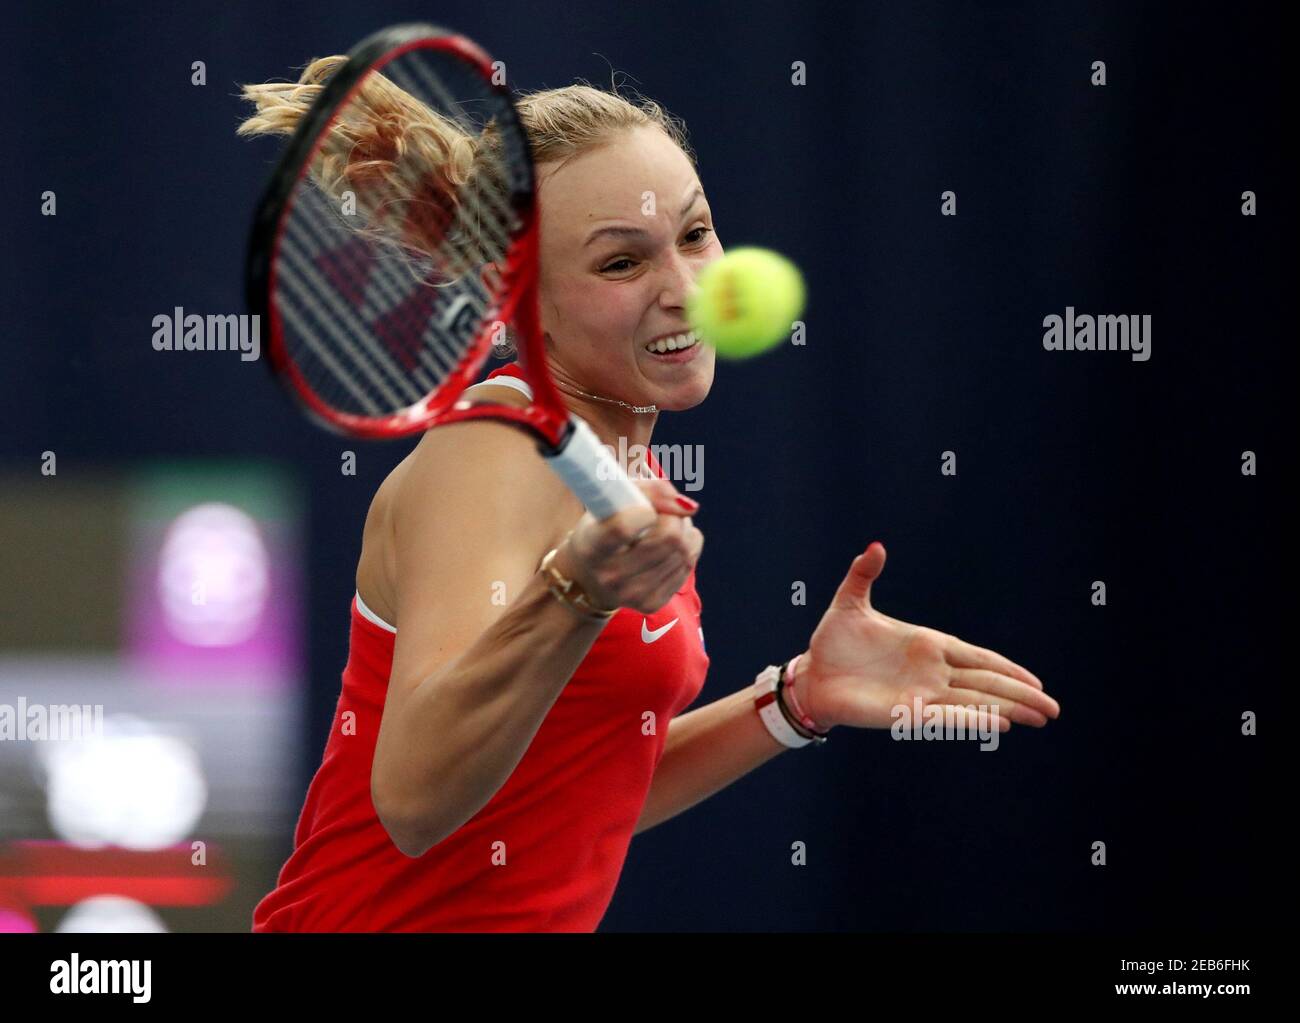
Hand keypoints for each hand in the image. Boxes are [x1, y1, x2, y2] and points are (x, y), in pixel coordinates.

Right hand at [554, 478, 703, 614]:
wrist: (588, 577)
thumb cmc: (602, 527)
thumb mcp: (611, 501)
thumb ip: (648, 491)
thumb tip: (688, 506)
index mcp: (592, 547)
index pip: (624, 527)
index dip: (646, 509)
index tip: (647, 507)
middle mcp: (610, 576)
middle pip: (669, 537)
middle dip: (673, 516)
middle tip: (663, 512)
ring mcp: (632, 595)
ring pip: (684, 550)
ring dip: (683, 529)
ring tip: (665, 525)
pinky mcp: (651, 604)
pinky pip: (688, 564)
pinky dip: (687, 546)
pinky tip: (669, 544)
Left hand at [790, 542, 1059, 732]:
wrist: (809, 675)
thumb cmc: (831, 642)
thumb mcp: (849, 603)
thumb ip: (864, 575)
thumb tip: (875, 546)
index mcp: (926, 645)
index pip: (976, 657)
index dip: (1006, 668)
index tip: (1035, 680)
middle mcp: (930, 672)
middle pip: (986, 682)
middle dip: (1020, 694)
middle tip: (1053, 708)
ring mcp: (921, 694)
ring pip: (975, 702)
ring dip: (1007, 709)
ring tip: (1040, 718)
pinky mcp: (905, 712)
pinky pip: (947, 717)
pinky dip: (973, 719)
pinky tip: (1000, 724)